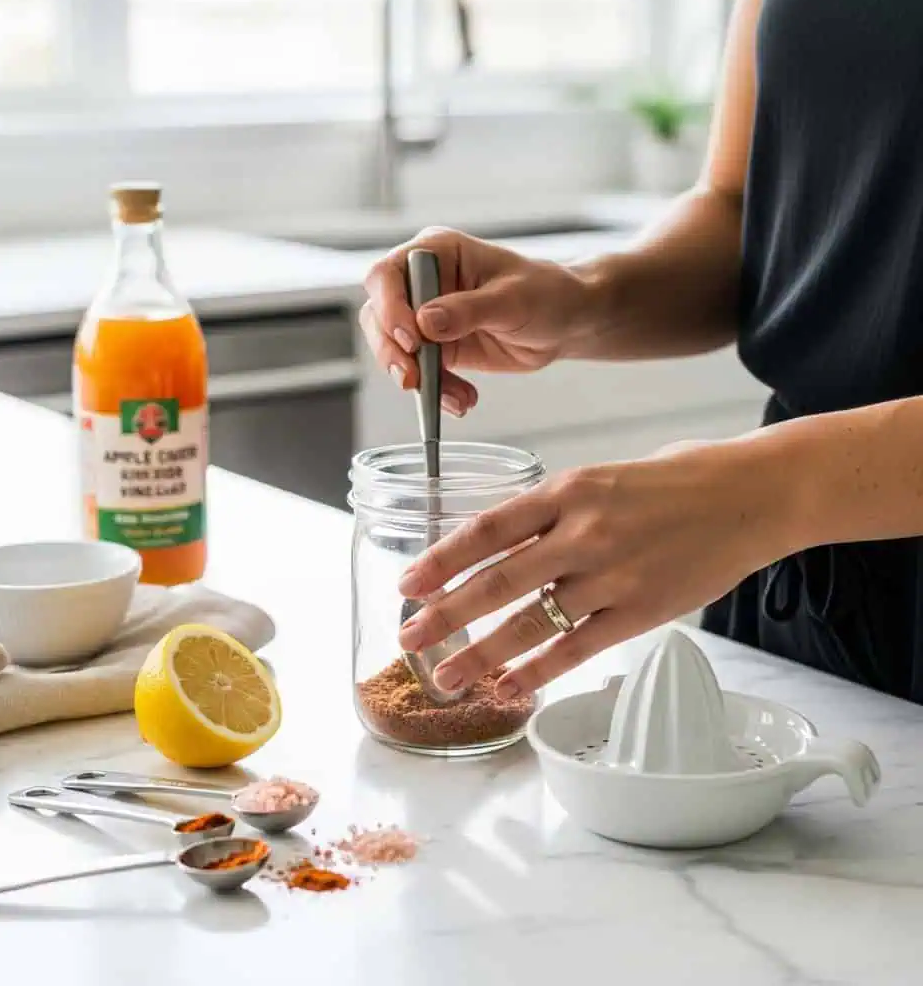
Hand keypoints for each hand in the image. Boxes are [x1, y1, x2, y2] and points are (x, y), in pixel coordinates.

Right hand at [360, 227, 590, 415]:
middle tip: (414, 378)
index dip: (389, 306)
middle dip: (392, 351)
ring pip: (393, 349)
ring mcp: (426, 317)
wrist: (566, 322)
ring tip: (452, 396)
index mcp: (437, 252)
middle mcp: (424, 282)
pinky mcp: (436, 347)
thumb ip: (468, 310)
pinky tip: (462, 400)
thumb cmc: (546, 292)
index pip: (387, 274)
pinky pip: (421, 373)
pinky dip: (437, 392)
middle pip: (379, 315)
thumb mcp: (512, 299)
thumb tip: (426, 321)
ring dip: (416, 378)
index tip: (411, 337)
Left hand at [397, 438, 789, 696]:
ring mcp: (612, 573)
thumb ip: (554, 509)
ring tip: (447, 676)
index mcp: (567, 489)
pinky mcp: (642, 610)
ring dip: (483, 652)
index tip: (411, 582)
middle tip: (408, 636)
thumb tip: (502, 541)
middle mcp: (583, 530)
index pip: (488, 528)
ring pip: (533, 620)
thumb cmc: (675, 480)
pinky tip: (510, 686)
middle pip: (498, 579)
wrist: (752, 493)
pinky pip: (578, 646)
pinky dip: (539, 670)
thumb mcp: (602, 475)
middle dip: (446, 612)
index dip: (443, 558)